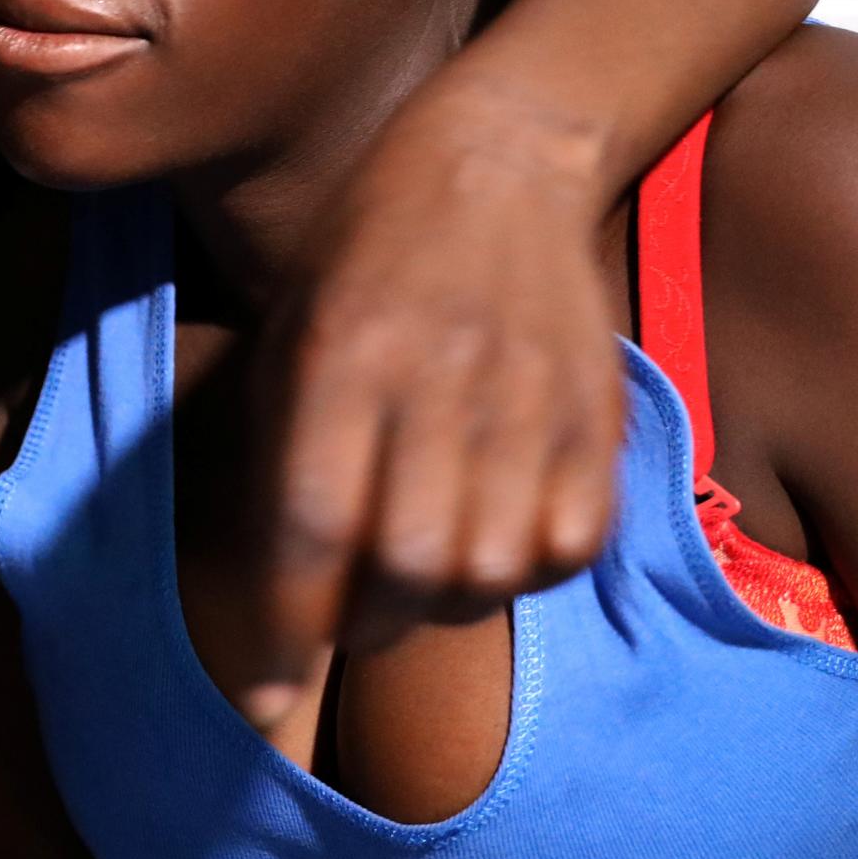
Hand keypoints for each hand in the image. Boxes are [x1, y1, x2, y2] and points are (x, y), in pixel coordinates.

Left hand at [233, 89, 624, 723]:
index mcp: (340, 354)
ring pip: (493, 569)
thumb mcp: (285, 330)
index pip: (309, 522)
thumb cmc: (358, 257)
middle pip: (406, 563)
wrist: (495, 159)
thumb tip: (267, 592)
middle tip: (348, 617)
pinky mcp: (597, 409)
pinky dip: (524, 573)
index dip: (282, 626)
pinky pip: (571, 544)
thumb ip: (276, 451)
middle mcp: (436, 377)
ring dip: (443, 605)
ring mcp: (528, 394)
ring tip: (414, 579)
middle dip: (366, 623)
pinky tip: (489, 546)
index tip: (260, 700)